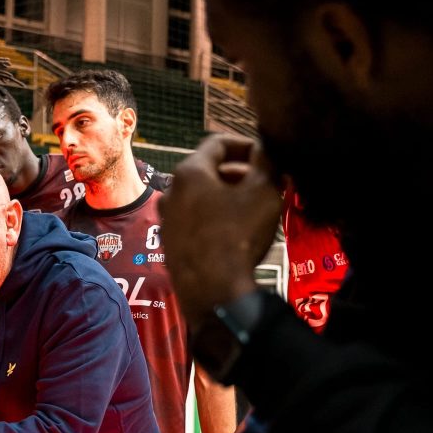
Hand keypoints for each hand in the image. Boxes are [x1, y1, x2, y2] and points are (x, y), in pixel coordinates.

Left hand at [160, 134, 281, 322]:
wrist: (211, 290)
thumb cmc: (237, 233)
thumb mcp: (263, 191)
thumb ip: (265, 161)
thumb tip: (264, 148)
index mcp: (189, 172)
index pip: (217, 143)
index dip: (245, 144)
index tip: (266, 154)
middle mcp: (170, 191)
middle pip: (207, 170)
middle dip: (239, 172)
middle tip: (266, 182)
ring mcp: (166, 219)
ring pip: (200, 196)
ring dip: (228, 195)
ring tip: (255, 206)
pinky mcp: (169, 243)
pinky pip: (194, 219)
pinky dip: (214, 216)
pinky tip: (235, 229)